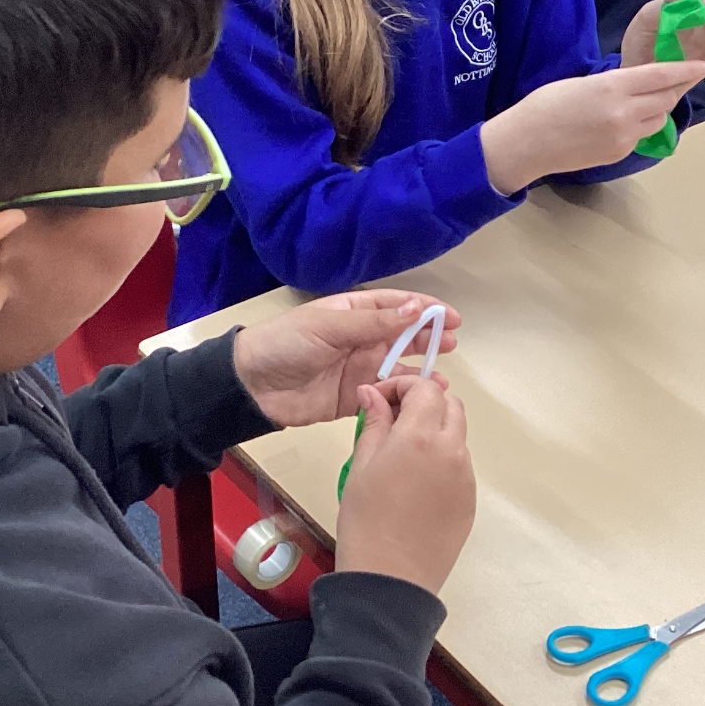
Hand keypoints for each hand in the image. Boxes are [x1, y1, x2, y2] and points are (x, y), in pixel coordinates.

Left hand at [232, 291, 460, 427]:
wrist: (251, 385)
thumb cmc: (286, 343)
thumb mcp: (329, 326)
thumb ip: (374, 322)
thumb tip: (416, 308)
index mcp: (353, 313)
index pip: (396, 306)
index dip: (424, 310)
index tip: (452, 318)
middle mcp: (360, 339)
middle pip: (403, 336)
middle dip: (428, 339)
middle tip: (453, 345)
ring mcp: (358, 369)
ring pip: (398, 368)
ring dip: (420, 370)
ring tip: (442, 377)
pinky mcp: (354, 399)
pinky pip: (385, 396)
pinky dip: (403, 397)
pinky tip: (420, 399)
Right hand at [335, 376, 474, 595]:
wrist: (390, 579)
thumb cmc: (365, 520)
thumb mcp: (362, 465)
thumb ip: (374, 423)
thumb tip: (373, 393)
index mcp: (422, 436)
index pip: (425, 388)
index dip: (402, 385)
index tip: (380, 399)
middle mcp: (453, 450)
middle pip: (450, 406)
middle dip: (425, 403)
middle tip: (394, 419)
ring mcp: (466, 477)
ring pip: (458, 435)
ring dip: (435, 430)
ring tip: (403, 454)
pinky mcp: (471, 500)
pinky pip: (460, 465)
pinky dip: (442, 459)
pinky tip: (417, 483)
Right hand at [480, 59, 704, 193]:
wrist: (526, 144)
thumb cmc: (545, 104)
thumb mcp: (582, 82)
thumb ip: (616, 83)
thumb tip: (639, 83)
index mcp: (613, 87)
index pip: (661, 76)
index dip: (685, 70)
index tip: (704, 66)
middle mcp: (624, 112)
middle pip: (666, 98)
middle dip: (671, 89)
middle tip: (670, 82)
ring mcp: (624, 136)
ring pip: (658, 119)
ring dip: (656, 109)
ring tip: (639, 103)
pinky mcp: (620, 153)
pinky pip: (641, 135)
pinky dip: (638, 126)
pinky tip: (617, 123)